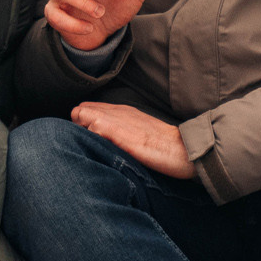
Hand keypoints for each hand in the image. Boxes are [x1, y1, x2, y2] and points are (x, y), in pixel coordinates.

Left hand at [71, 102, 195, 178]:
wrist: (182, 149)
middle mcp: (115, 110)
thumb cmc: (165, 147)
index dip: (83, 125)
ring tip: (94, 149)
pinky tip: (100, 151)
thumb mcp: (141, 132)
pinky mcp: (113, 129)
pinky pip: (89, 128)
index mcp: (122, 111)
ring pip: (79, 116)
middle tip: (89, 145)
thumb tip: (110, 143)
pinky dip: (89, 140)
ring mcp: (114, 118)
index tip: (90, 140)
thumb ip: (124, 132)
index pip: (88, 109)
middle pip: (79, 110)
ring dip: (81, 133)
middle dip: (78, 127)